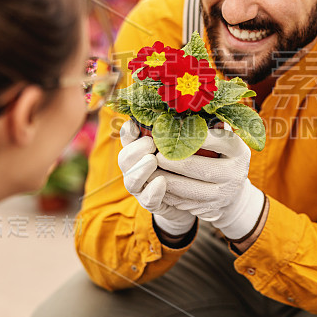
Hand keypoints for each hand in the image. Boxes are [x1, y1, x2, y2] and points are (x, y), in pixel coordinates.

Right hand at [118, 120, 195, 236]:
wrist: (191, 197)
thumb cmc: (185, 164)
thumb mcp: (182, 145)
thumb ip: (178, 131)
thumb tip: (189, 112)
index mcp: (140, 150)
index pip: (127, 139)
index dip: (128, 133)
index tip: (134, 126)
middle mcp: (135, 169)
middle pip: (124, 159)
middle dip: (135, 150)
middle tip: (150, 143)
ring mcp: (141, 188)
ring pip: (131, 180)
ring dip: (140, 170)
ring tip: (152, 160)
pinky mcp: (152, 203)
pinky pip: (147, 200)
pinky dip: (153, 191)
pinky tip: (161, 182)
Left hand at [156, 128, 264, 240]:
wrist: (233, 191)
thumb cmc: (220, 155)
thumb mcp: (223, 139)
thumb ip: (207, 126)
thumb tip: (180, 111)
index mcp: (239, 150)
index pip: (220, 141)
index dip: (198, 138)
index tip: (175, 132)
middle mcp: (237, 173)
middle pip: (204, 169)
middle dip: (176, 163)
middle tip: (156, 156)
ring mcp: (226, 194)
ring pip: (193, 191)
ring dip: (168, 182)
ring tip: (151, 172)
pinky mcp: (212, 209)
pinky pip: (187, 204)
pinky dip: (170, 196)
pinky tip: (157, 186)